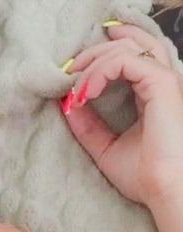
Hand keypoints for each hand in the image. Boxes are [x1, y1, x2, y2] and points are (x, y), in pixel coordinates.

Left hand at [60, 22, 182, 208]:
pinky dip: (100, 71)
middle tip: (69, 69)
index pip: (131, 55)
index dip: (101, 57)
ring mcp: (163, 78)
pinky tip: (86, 92)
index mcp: (153, 92)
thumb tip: (67, 105)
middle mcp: (161, 80)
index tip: (74, 75)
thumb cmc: (145, 176)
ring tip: (75, 89)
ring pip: (125, 47)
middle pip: (130, 42)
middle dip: (94, 51)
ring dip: (93, 63)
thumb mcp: (106, 148)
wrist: (164, 190)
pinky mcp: (162, 83)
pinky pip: (125, 60)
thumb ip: (88, 127)